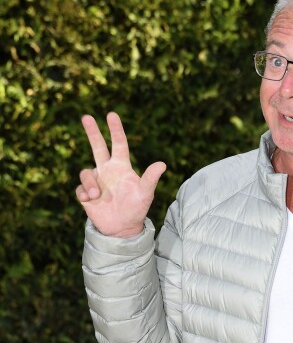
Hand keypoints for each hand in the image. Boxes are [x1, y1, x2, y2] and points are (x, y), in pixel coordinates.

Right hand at [76, 112, 165, 237]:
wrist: (123, 227)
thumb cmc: (137, 208)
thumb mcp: (145, 193)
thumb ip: (150, 178)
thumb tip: (162, 164)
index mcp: (122, 167)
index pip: (119, 144)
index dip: (116, 130)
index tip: (112, 114)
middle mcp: (108, 170)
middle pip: (98, 146)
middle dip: (92, 131)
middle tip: (87, 116)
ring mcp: (96, 181)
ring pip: (86, 172)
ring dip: (90, 183)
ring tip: (96, 195)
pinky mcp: (86, 194)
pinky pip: (80, 188)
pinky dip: (84, 193)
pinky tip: (91, 201)